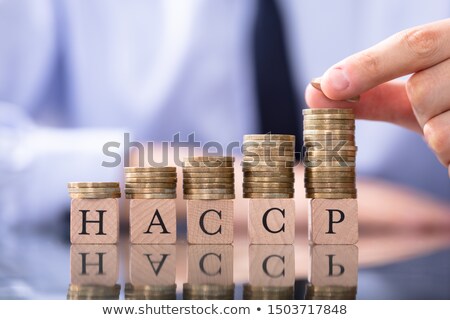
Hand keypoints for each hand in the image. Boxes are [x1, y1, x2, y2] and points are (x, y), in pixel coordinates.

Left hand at [305, 19, 449, 175]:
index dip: (368, 67)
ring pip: (438, 129)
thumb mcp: (421, 94)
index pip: (414, 44)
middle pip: (421, 91)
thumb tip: (315, 91)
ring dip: (438, 140)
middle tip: (437, 113)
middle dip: (418, 112)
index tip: (327, 86)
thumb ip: (373, 92)